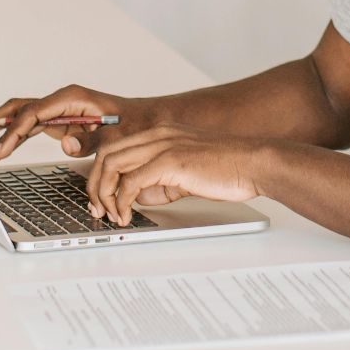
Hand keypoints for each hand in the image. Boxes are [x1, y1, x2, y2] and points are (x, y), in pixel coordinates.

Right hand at [0, 85, 143, 174]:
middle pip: (17, 109)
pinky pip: (27, 128)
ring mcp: (56, 112)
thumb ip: (92, 142)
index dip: (14, 132)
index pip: (33, 114)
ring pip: (17, 118)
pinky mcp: (57, 124)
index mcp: (70, 99)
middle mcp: (59, 102)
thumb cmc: (133, 126)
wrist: (148, 122)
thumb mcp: (116, 135)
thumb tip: (67, 145)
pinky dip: (9, 138)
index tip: (0, 152)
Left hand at [85, 122, 268, 225]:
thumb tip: (137, 196)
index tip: (101, 199)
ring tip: (111, 215)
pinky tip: (127, 214)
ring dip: (105, 195)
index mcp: (160, 133)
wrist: (254, 162)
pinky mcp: (170, 161)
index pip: (115, 149)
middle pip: (106, 155)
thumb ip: (159, 180)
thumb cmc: (227, 168)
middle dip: (95, 186)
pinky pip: (131, 181)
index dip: (101, 176)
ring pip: (112, 165)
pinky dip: (122, 201)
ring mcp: (163, 145)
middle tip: (98, 210)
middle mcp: (157, 135)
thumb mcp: (184, 172)